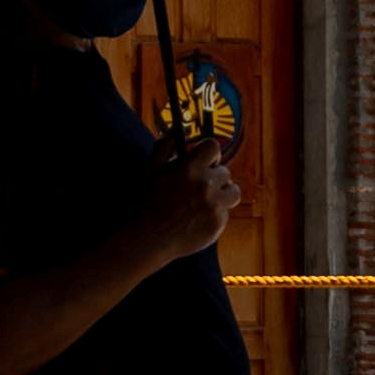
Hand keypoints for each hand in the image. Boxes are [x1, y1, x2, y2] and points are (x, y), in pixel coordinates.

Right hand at [145, 140, 241, 261]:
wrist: (143, 239)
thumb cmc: (142, 203)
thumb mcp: (148, 171)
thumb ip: (163, 149)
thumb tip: (173, 134)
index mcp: (189, 168)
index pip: (213, 147)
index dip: (209, 153)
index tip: (204, 159)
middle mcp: (206, 185)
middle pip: (225, 171)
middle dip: (213, 176)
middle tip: (199, 185)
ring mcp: (214, 207)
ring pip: (233, 192)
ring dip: (223, 193)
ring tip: (208, 200)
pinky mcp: (217, 225)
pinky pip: (225, 214)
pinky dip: (215, 215)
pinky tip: (197, 219)